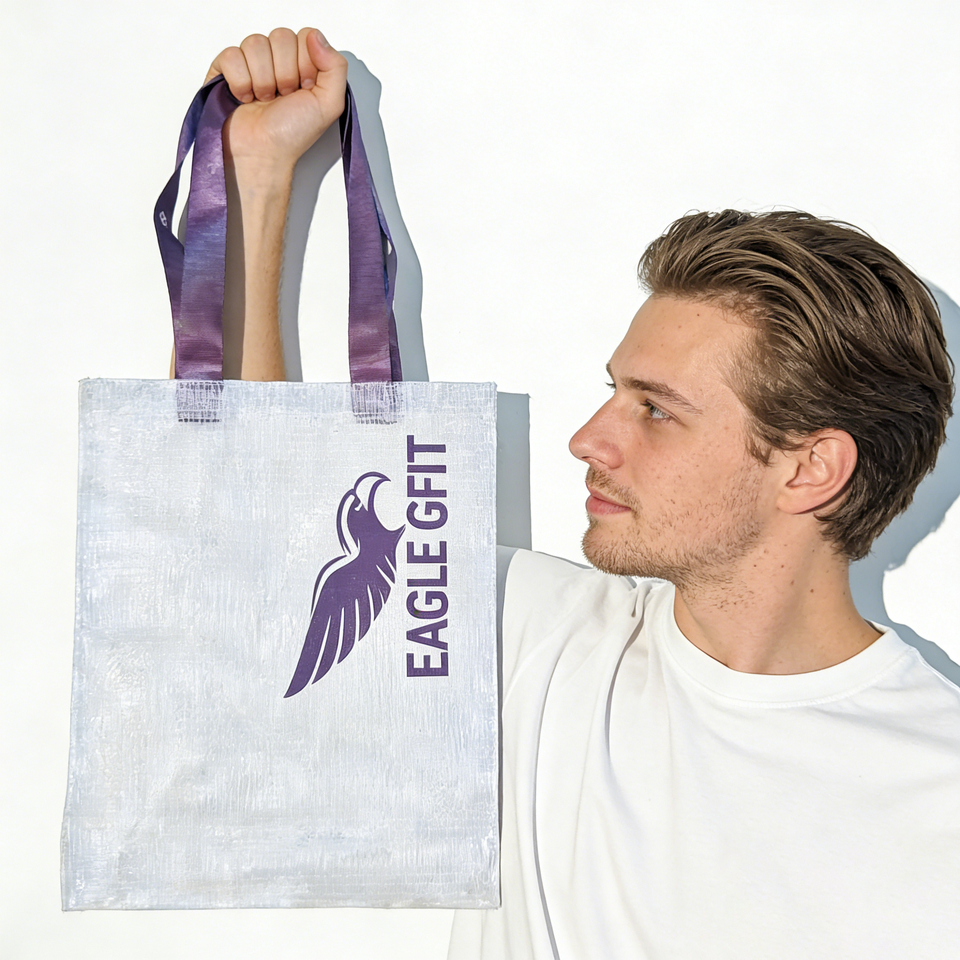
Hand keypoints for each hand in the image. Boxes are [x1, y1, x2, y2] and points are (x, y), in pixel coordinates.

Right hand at [206, 27, 347, 174]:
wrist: (262, 153)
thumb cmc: (292, 135)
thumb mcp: (329, 104)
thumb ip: (336, 67)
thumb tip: (316, 37)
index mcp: (303, 64)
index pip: (304, 36)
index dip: (305, 64)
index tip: (305, 89)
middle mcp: (278, 60)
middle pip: (280, 36)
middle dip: (284, 74)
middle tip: (283, 97)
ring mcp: (251, 63)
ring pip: (255, 44)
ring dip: (262, 80)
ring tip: (265, 100)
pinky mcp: (226, 68)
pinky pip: (232, 55)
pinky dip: (240, 82)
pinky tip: (245, 97)